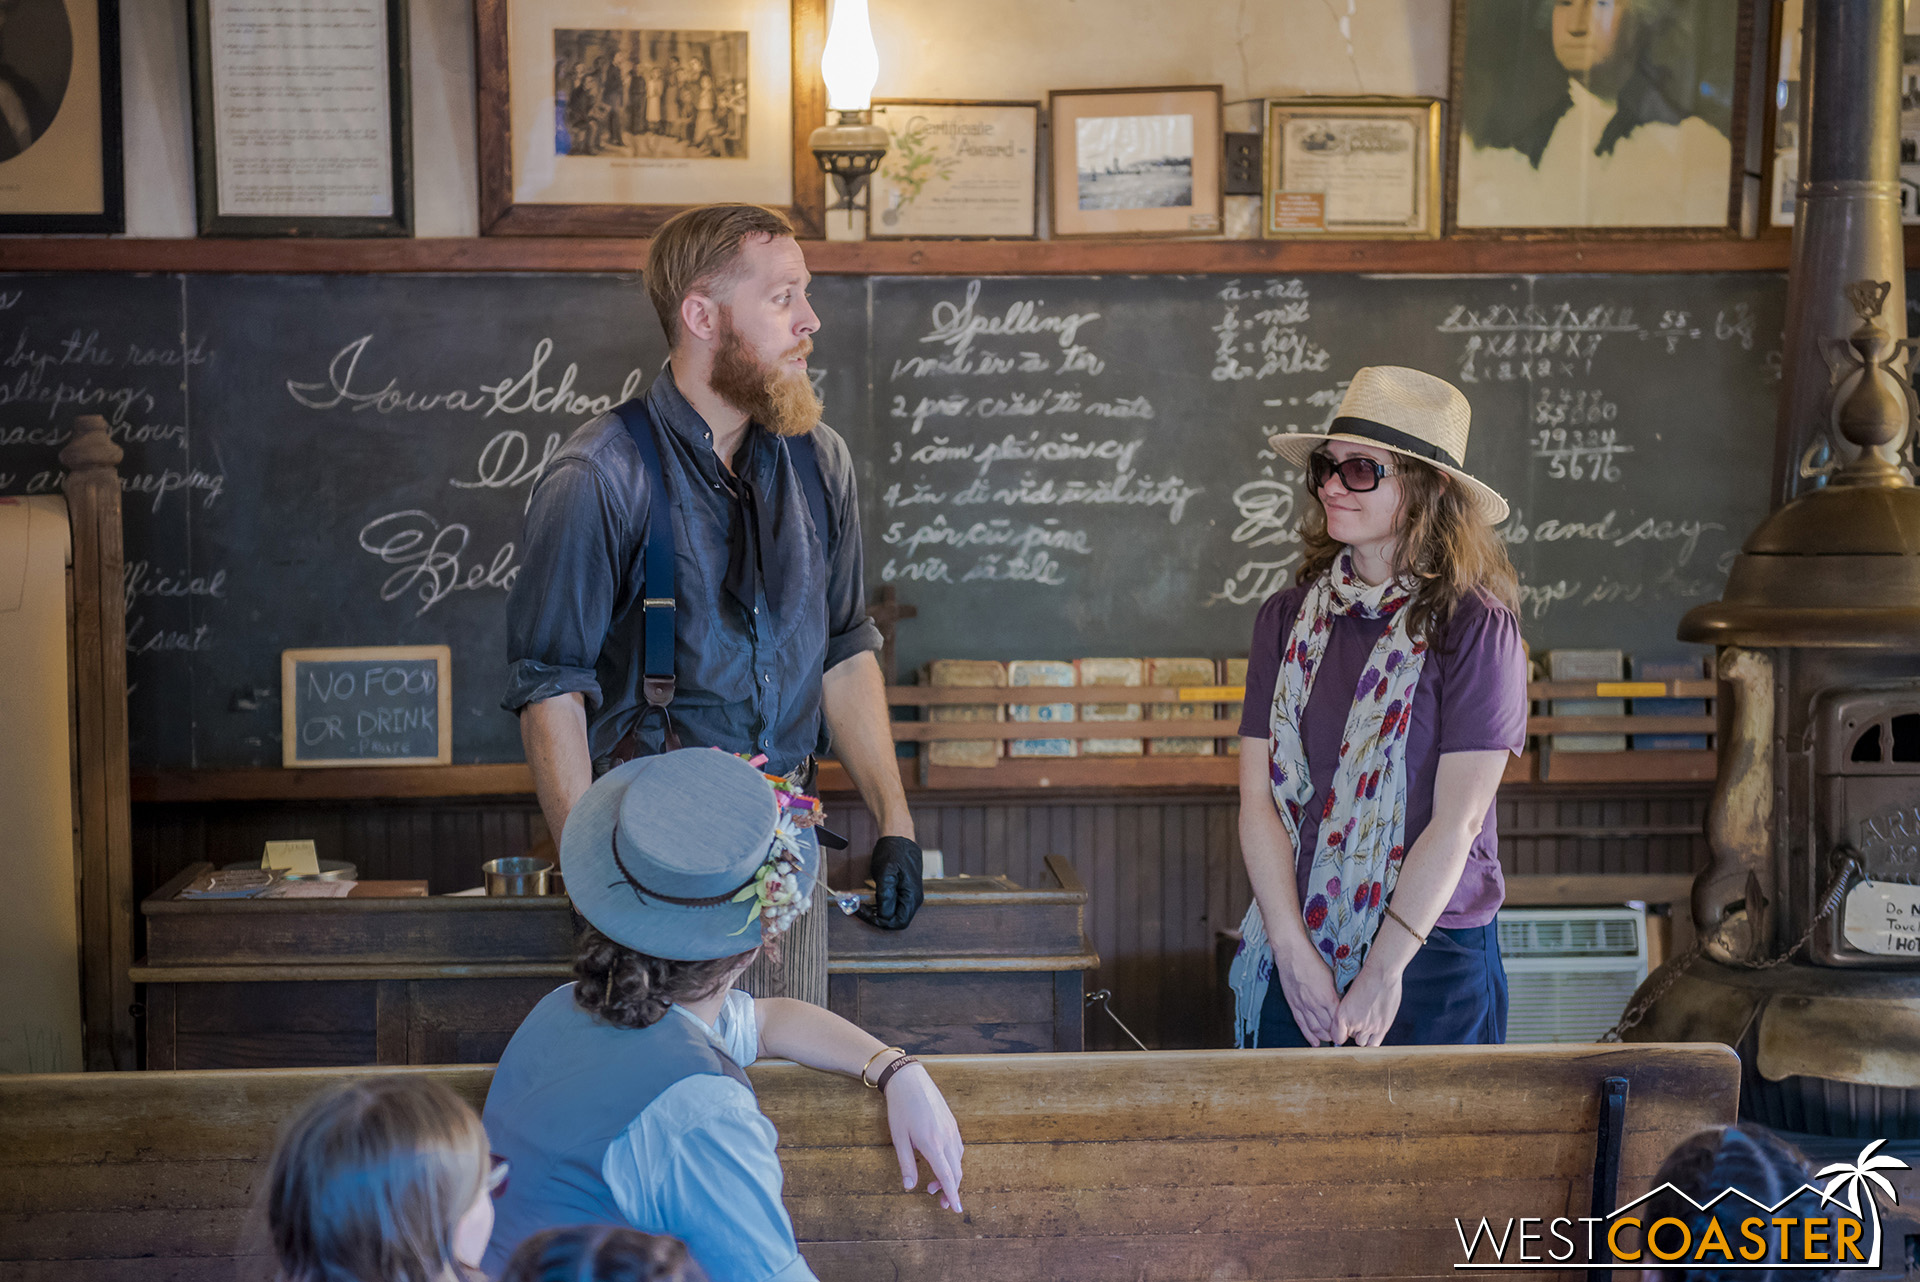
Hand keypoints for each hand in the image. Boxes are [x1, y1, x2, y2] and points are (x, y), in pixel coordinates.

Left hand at [859, 836, 922, 930]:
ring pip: (893, 915)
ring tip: (860, 907)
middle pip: (896, 921)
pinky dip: (879, 907)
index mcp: (912, 896)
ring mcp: (909, 896)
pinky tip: (867, 903)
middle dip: (876, 919)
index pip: (899, 922)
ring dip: (876, 914)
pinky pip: (892, 906)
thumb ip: (886, 895)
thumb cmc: (894, 852)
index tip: (865, 915)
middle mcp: (913, 899)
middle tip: (858, 911)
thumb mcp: (886, 872)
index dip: (881, 923)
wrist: (900, 838)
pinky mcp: (903, 892)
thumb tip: (883, 914)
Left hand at [881, 1060, 964, 1212]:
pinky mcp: (952, 1123)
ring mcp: (951, 1129)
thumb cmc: (900, 1108)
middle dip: (951, 1190)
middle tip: (940, 1203)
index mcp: (932, 1143)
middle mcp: (946, 1137)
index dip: (952, 1195)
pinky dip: (953, 1162)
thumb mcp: (898, 1138)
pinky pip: (957, 1148)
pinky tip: (941, 1163)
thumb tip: (909, 1187)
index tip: (957, 1209)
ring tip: (933, 1184)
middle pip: (956, 1171)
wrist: (910, 1079)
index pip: (947, 1176)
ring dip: (950, 1176)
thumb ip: (906, 1163)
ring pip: (958, 1160)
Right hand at [1273, 945, 1341, 1046]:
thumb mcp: (1330, 976)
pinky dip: (1308, 1035)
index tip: (1351, 1031)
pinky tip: (1314, 1043)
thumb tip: (1342, 1004)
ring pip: (1315, 1029)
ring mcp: (1303, 1006)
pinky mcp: (1293, 1005)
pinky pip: (1302, 1024)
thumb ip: (1336, 993)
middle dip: (1337, 1035)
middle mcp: (1315, 1005)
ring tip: (1330, 1041)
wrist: (1291, 954)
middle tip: (1344, 1039)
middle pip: (1329, 1028)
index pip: (1339, 1020)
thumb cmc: (1312, 961)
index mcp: (1328, 997)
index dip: (1346, 1028)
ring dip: (1324, 1037)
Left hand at [1333, 964, 1403, 1046]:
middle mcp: (1353, 1023)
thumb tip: (1347, 1022)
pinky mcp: (1382, 1028)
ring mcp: (1368, 1027)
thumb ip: (1347, 1012)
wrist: (1381, 974)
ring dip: (1364, 1036)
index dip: (1341, 1035)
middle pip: (1350, 1038)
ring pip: (1362, 1042)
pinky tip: (1375, 1030)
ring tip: (1368, 1023)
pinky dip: (1373, 1040)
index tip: (1345, 1032)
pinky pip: (1374, 1045)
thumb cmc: (1365, 980)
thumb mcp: (1348, 997)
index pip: (1337, 1037)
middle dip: (1354, 1032)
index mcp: (1341, 1015)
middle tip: (1360, 1022)